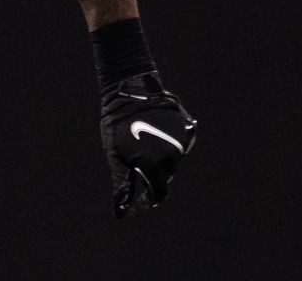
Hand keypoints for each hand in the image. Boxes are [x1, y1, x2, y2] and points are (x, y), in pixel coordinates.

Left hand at [100, 72, 196, 217]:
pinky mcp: (187, 130)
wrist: (131, 90)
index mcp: (153, 162)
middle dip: (154, 173)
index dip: (151, 197)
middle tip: (139, 157)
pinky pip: (180, 145)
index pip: (159, 192)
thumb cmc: (117, 124)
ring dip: (162, 157)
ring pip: (173, 160)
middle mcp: (171, 154)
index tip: (145, 197)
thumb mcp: (115, 154)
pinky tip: (157, 132)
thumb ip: (122, 182)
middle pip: (166, 175)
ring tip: (146, 141)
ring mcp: (182, 141)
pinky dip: (169, 143)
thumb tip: (122, 211)